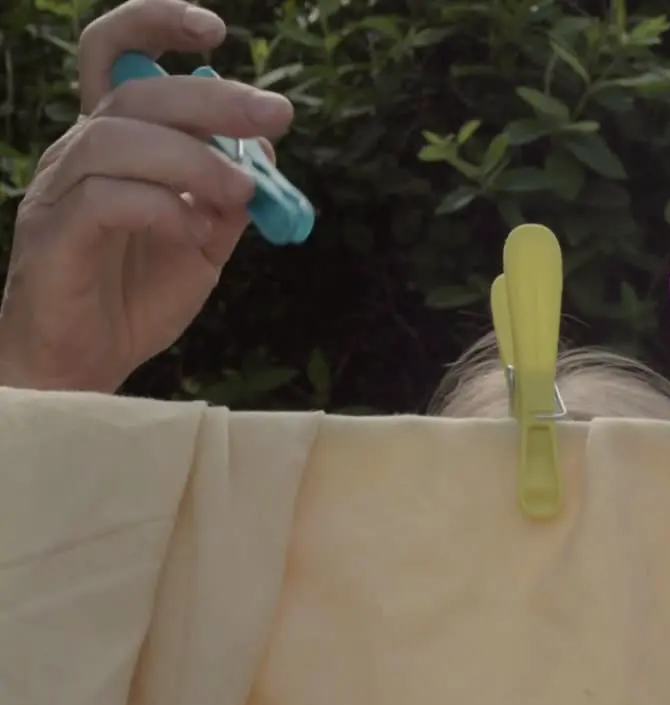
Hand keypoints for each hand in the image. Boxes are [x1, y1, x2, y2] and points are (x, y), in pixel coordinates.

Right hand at [0, 0, 293, 391]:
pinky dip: (162, 208)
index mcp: (118, 142)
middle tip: (276, 115)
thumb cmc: (138, 295)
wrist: (89, 365)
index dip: (155, 24)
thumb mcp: (207, 238)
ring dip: (194, 159)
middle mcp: (81, 153)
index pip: (116, 56)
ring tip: (241, 192)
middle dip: (215, 97)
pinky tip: (193, 232)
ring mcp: (60, 190)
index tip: (215, 29)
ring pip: (118, 137)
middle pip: (136, 92)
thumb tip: (267, 142)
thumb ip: (233, 191)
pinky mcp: (53, 234)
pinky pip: (104, 198)